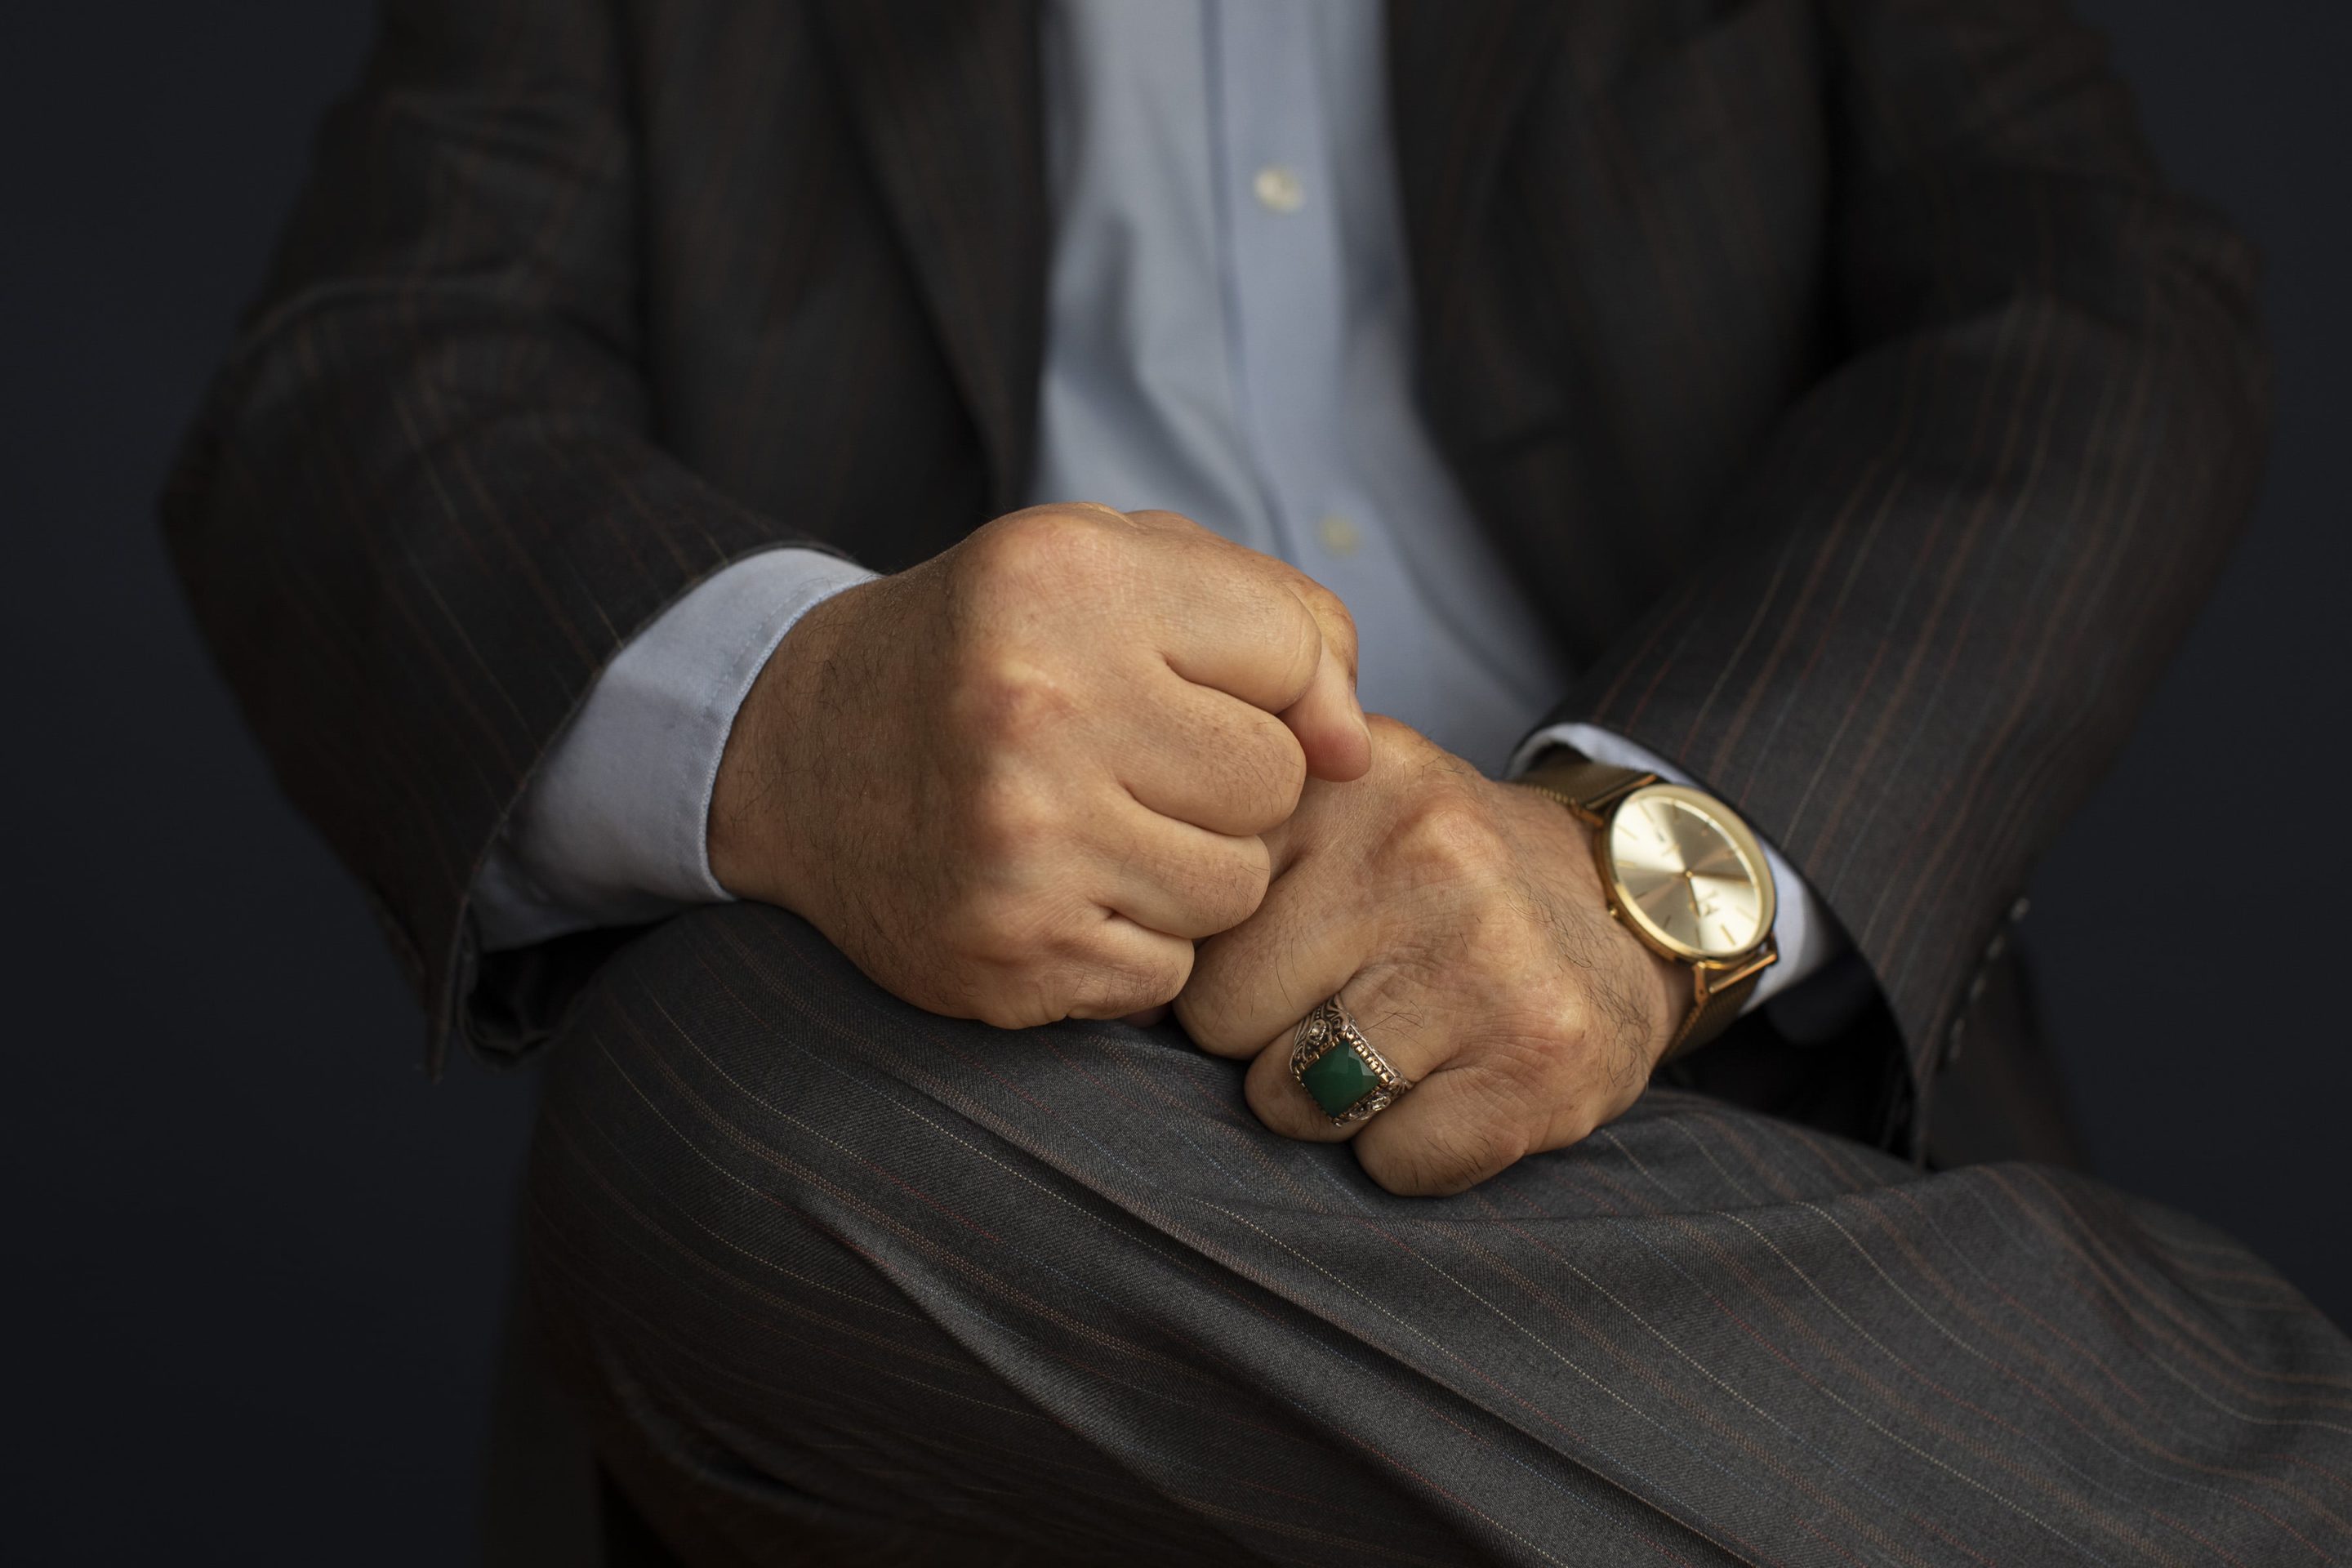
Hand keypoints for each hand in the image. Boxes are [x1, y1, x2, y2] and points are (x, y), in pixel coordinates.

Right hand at [710, 504, 1370, 1026]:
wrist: (803, 753)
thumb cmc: (999, 650)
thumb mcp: (1119, 568)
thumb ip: (1277, 617)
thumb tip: (1355, 750)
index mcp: (1069, 577)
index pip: (1293, 652)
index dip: (1264, 683)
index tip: (1185, 688)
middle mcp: (1036, 703)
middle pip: (1273, 783)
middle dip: (1229, 785)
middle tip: (1131, 765)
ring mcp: (1019, 839)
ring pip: (1237, 888)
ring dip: (1191, 872)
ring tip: (1097, 828)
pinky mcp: (1010, 950)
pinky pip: (1170, 972)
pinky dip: (1136, 946)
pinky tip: (1062, 892)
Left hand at [1175, 718, 1687, 1195]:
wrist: (1627, 909)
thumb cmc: (1431, 881)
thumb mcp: (1332, 810)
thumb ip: (1224, 845)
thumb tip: (1096, 955)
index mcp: (1346, 782)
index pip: (1183, 920)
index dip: (1209, 961)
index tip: (1266, 954)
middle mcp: (1421, 849)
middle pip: (1219, 1016)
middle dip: (1259, 1035)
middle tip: (1339, 1000)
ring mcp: (1488, 956)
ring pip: (1294, 1101)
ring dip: (1327, 1102)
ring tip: (1393, 1041)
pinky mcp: (1542, 1058)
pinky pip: (1394, 1164)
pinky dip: (1410, 1154)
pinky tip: (1454, 1086)